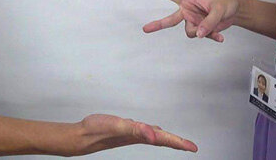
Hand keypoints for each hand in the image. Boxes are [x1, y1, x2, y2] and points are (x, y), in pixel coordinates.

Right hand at [72, 113, 197, 154]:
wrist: (82, 136)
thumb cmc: (98, 131)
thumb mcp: (118, 127)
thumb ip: (136, 130)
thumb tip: (154, 135)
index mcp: (140, 135)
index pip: (164, 138)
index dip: (180, 143)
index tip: (193, 148)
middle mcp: (138, 136)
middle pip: (163, 139)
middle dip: (177, 143)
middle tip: (191, 147)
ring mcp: (132, 134)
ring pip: (154, 136)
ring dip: (167, 138)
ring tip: (177, 141)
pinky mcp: (126, 130)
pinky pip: (144, 132)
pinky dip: (152, 132)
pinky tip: (152, 131)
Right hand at [139, 0, 240, 41]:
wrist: (234, 13)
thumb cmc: (225, 5)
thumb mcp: (218, 10)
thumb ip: (208, 22)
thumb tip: (198, 34)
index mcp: (187, 0)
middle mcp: (187, 12)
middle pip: (170, 20)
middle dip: (158, 25)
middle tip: (145, 29)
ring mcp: (193, 22)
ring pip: (190, 32)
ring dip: (202, 32)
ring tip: (215, 26)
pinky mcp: (200, 30)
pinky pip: (201, 37)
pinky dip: (211, 37)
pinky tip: (220, 37)